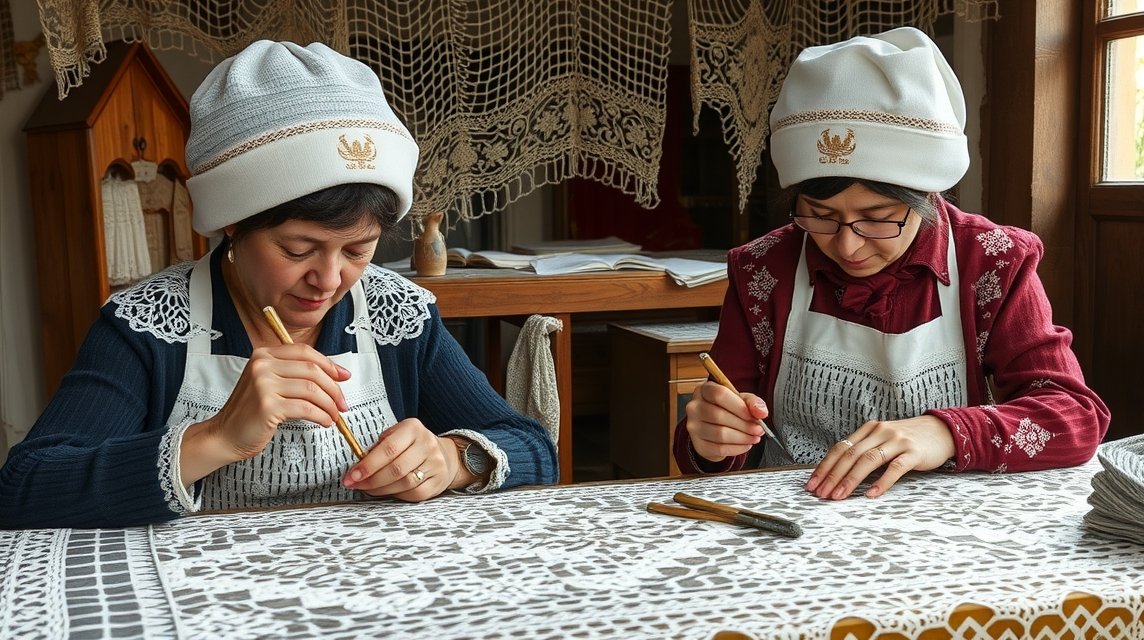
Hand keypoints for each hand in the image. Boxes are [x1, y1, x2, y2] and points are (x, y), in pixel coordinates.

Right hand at [181, 344, 351, 483]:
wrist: (224, 435)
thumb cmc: (251, 412)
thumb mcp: (270, 384)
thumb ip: (295, 374)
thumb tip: (336, 374)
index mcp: (264, 355)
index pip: (305, 352)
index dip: (329, 364)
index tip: (344, 376)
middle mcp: (262, 365)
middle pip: (312, 370)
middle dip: (334, 389)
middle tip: (342, 404)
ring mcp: (263, 384)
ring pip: (312, 390)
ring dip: (329, 405)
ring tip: (334, 416)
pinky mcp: (268, 406)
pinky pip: (306, 409)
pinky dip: (321, 416)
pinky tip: (324, 422)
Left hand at [341, 419, 459, 500]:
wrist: (444, 455)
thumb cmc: (411, 445)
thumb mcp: (396, 436)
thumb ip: (378, 448)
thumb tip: (356, 467)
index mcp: (413, 428)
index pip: (388, 449)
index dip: (368, 465)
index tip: (352, 475)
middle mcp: (427, 444)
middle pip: (396, 469)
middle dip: (371, 480)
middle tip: (355, 485)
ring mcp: (435, 464)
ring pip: (404, 483)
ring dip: (381, 489)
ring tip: (368, 489)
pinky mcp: (438, 482)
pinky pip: (414, 494)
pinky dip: (397, 495)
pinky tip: (387, 491)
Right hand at [684, 381, 767, 461]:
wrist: (714, 427)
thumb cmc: (727, 409)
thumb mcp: (741, 400)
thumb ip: (752, 402)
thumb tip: (761, 412)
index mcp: (704, 390)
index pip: (719, 394)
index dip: (738, 406)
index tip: (753, 415)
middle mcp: (694, 407)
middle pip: (719, 415)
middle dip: (744, 425)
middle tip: (759, 429)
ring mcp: (694, 427)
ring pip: (720, 434)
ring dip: (743, 438)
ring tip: (754, 437)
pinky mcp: (698, 445)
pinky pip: (719, 448)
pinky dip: (737, 448)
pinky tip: (746, 445)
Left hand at [805, 415, 955, 499]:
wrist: (943, 431)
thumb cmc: (908, 440)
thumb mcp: (883, 440)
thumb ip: (864, 451)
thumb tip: (837, 473)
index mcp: (868, 429)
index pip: (840, 448)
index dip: (824, 467)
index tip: (812, 484)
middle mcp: (880, 432)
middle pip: (850, 455)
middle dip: (832, 476)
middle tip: (820, 494)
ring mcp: (897, 441)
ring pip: (868, 460)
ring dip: (850, 480)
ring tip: (838, 496)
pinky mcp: (914, 452)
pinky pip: (894, 468)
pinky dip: (881, 482)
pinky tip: (870, 494)